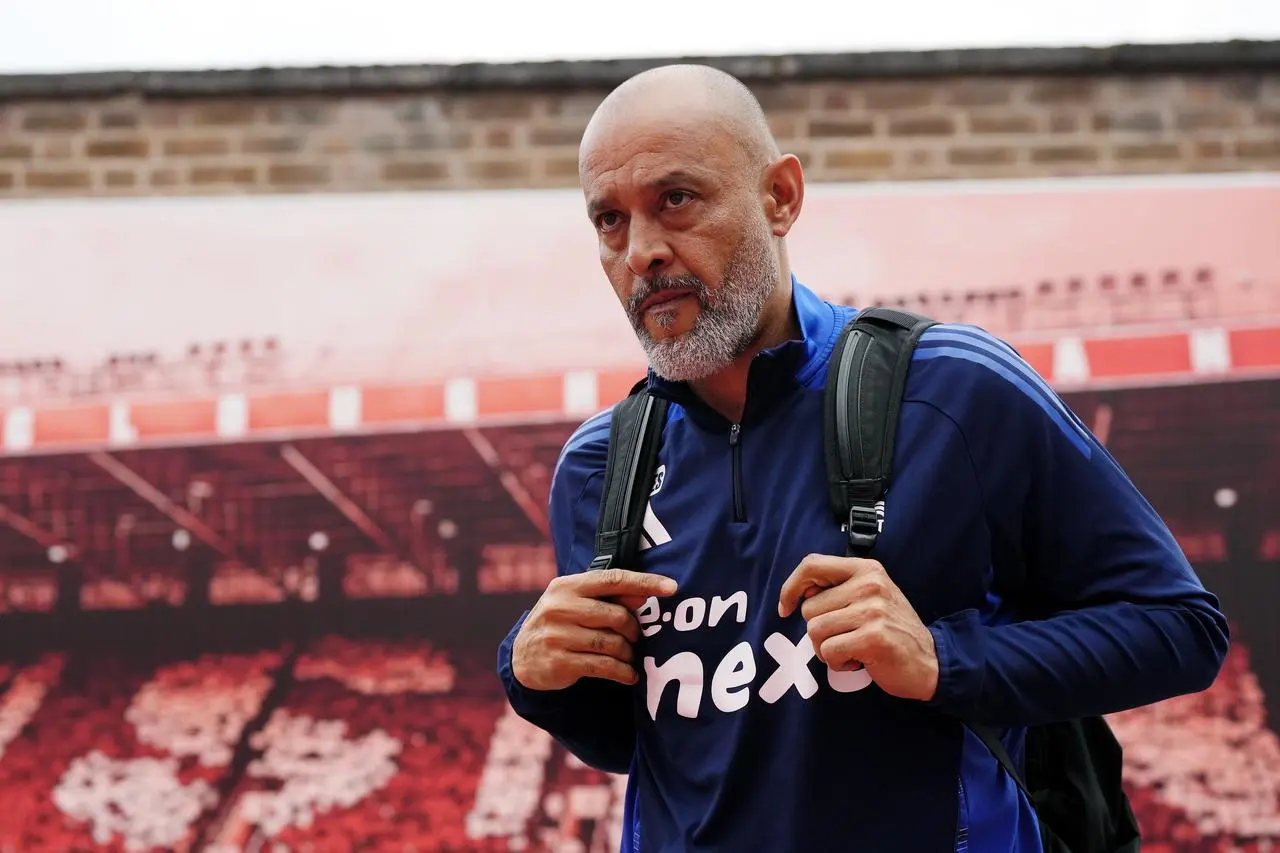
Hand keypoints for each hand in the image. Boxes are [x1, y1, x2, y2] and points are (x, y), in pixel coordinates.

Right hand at [513, 568, 677, 690]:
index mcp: (566, 586)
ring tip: (629, 657)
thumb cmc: (559, 624)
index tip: (672, 587)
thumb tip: (642, 597)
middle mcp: (560, 608)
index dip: (645, 583)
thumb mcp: (575, 603)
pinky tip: (628, 675)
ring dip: (628, 653)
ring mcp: (557, 636)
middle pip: (616, 615)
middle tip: (635, 638)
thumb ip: (606, 598)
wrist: (522, 657)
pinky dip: (622, 672)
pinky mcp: (559, 662)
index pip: (613, 579)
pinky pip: (603, 666)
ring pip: (611, 643)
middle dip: (633, 629)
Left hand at [778, 554, 938, 701]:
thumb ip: (838, 589)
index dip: (791, 587)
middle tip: (844, 638)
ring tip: (851, 650)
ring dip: (826, 650)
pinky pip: (829, 651)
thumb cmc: (891, 630)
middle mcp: (870, 584)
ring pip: (815, 631)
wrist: (930, 662)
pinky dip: (837, 663)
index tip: (786, 608)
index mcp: (866, 569)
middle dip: (818, 631)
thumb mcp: (869, 597)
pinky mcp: (873, 638)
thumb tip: (800, 593)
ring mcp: (873, 611)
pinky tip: (858, 661)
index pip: (812, 564)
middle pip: (809, 609)